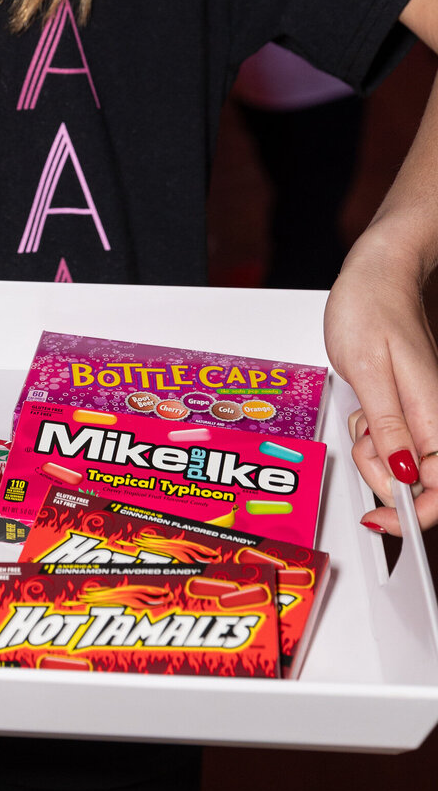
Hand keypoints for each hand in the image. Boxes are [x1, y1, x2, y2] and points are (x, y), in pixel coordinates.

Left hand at [323, 224, 437, 532]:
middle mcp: (433, 418)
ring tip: (361, 415)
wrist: (377, 273)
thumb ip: (388, 424)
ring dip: (373, 451)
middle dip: (382, 475)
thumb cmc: (371, 308)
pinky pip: (389, 438)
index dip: (416, 513)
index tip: (384, 517)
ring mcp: (421, 413)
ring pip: (400, 462)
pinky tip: (363, 408)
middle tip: (363, 442)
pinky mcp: (405, 407)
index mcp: (434, 414)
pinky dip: (371, 432)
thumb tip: (402, 472)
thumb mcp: (369, 368)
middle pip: (417, 481)